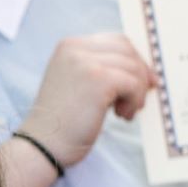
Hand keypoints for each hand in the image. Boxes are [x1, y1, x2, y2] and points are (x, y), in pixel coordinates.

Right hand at [17, 34, 154, 172]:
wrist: (43, 144)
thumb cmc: (64, 122)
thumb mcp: (79, 84)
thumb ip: (101, 69)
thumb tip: (144, 69)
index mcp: (69, 46)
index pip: (115, 41)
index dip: (133, 60)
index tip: (142, 83)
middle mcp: (75, 48)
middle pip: (126, 49)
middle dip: (140, 73)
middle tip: (138, 100)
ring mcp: (86, 62)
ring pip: (133, 67)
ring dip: (137, 92)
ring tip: (124, 113)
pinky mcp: (98, 79)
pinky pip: (134, 83)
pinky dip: (135, 100)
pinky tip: (122, 116)